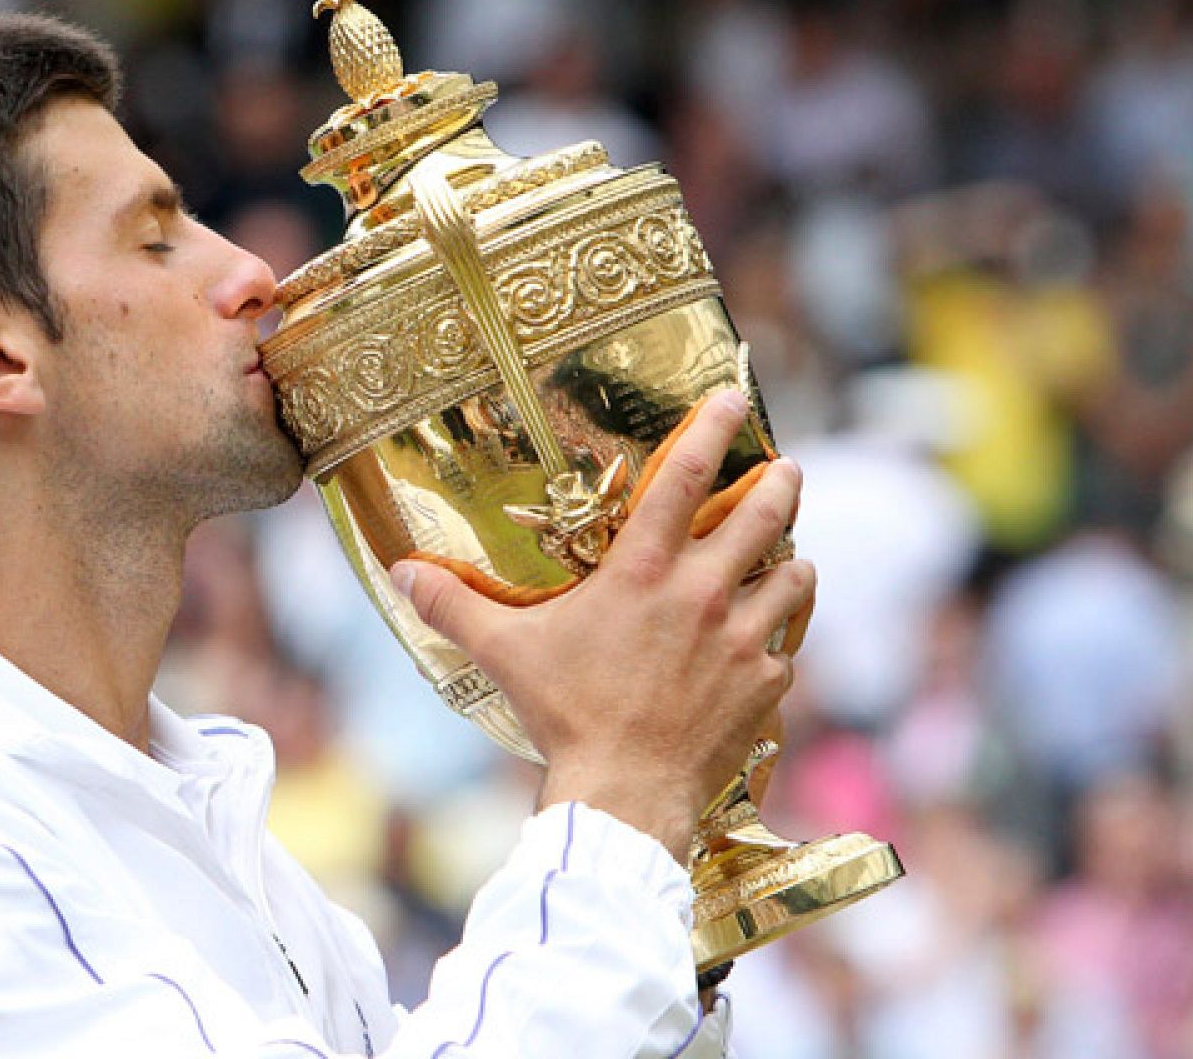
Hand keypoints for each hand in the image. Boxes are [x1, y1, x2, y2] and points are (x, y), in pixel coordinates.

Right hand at [391, 391, 813, 860]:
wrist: (624, 793)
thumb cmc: (564, 714)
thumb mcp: (504, 652)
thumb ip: (453, 606)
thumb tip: (399, 573)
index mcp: (642, 570)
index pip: (684, 476)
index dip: (714, 428)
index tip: (734, 398)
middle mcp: (701, 591)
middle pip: (763, 514)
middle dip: (780, 484)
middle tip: (786, 471)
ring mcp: (741, 638)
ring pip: (793, 575)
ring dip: (792, 562)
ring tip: (788, 558)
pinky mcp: (764, 684)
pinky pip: (786, 648)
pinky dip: (781, 641)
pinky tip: (769, 645)